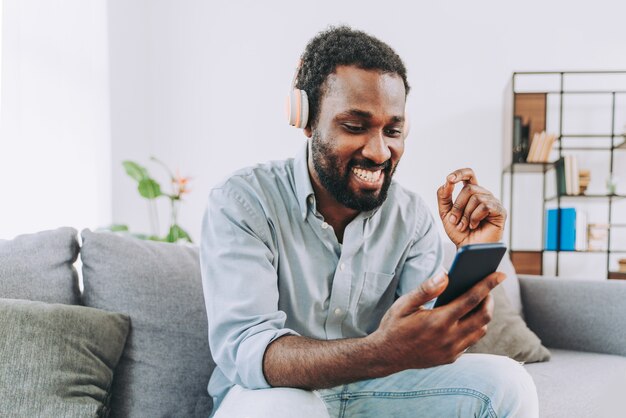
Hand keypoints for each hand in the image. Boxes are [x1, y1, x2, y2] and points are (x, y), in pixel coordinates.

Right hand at [370, 270, 503, 372]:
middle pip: (484, 317)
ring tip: (476, 303)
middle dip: (490, 300)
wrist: (386, 356)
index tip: (500, 274)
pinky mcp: (451, 358)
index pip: (471, 299)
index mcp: (439, 321)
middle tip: (487, 290)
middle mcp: (449, 337)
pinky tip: (463, 320)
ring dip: (482, 316)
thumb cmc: (394, 326)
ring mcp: (451, 350)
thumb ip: (426, 289)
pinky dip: (472, 329)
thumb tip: (445, 275)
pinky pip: (470, 342)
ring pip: (480, 331)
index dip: (488, 285)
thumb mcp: (404, 304)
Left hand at [437, 168, 506, 246]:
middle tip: (455, 221)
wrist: (468, 249)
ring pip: (475, 197)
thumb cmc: (459, 232)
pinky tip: (474, 226)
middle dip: (458, 206)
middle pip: (468, 188)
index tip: (449, 179)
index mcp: (472, 193)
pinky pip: (484, 206)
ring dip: (465, 214)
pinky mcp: (500, 211)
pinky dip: (475, 217)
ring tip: (465, 226)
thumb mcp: (446, 213)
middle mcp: (484, 195)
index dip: (460, 173)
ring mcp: (493, 202)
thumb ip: (444, 197)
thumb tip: (447, 182)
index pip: (468, 175)